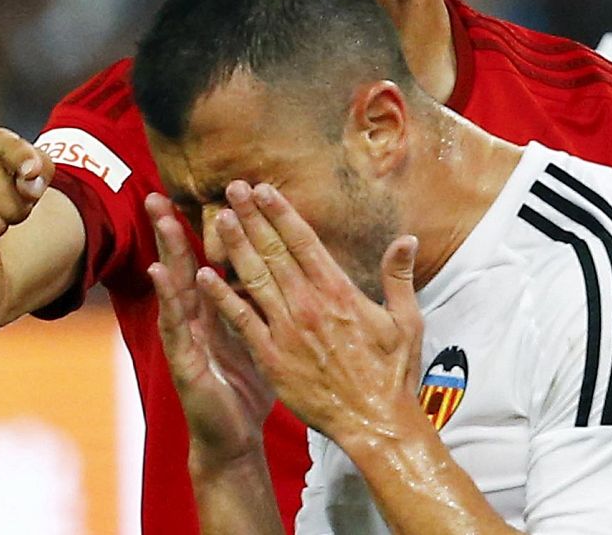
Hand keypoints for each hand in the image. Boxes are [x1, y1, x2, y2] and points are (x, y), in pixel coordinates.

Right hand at [146, 193, 274, 468]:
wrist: (235, 440)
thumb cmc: (247, 389)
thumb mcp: (259, 338)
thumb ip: (260, 305)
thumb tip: (280, 271)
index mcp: (215, 312)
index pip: (206, 261)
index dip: (203, 229)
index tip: (194, 197)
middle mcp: (195, 320)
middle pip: (183, 266)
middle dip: (170, 230)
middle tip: (158, 193)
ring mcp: (185, 340)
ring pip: (175, 288)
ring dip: (166, 251)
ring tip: (160, 218)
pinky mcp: (184, 363)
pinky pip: (175, 326)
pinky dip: (167, 297)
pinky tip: (158, 273)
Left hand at [195, 180, 423, 443]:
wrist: (375, 422)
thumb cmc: (394, 374)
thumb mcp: (407, 320)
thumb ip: (398, 277)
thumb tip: (406, 239)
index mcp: (340, 292)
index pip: (304, 241)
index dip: (281, 212)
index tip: (264, 189)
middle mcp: (309, 305)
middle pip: (274, 251)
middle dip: (253, 217)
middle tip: (233, 188)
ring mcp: (288, 331)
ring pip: (254, 278)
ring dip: (236, 245)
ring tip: (220, 218)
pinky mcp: (272, 358)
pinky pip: (242, 320)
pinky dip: (222, 297)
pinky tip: (204, 275)